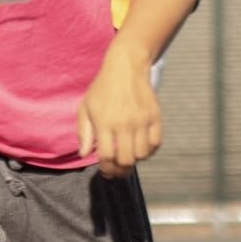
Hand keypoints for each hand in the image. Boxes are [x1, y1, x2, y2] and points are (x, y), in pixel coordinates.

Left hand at [78, 41, 160, 177]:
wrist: (125, 69)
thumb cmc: (101, 90)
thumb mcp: (85, 108)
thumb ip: (84, 132)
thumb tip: (84, 154)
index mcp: (104, 122)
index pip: (106, 156)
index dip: (106, 169)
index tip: (106, 172)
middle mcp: (124, 124)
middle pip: (126, 159)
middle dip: (121, 170)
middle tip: (118, 171)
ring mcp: (142, 121)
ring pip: (142, 154)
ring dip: (135, 160)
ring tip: (128, 158)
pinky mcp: (155, 117)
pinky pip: (156, 143)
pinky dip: (150, 151)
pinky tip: (141, 148)